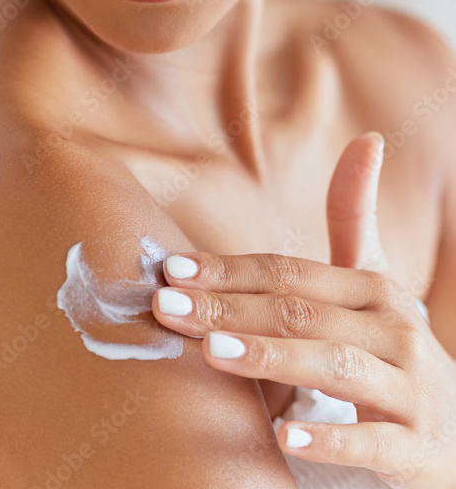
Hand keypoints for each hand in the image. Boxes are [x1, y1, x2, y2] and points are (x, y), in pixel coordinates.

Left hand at [151, 132, 455, 486]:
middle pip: (299, 311)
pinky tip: (284, 441)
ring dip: (270, 356)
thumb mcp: (373, 282)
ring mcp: (409, 387)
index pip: (289, 272)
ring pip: (333, 364)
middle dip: (228, 307)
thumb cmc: (390, 346)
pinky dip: (330, 440)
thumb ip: (353, 216)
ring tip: (212, 352)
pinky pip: (372, 442)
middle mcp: (393, 328)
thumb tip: (367, 138)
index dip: (229, 268)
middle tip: (166, 306)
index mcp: (373, 287)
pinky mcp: (417, 445)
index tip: (172, 269)